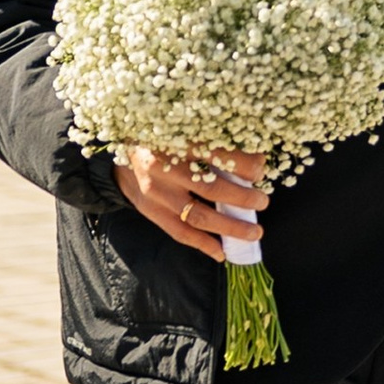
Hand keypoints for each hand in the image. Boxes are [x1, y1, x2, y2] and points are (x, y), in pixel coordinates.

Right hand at [115, 147, 269, 263]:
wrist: (120, 153)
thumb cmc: (162, 139)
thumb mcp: (183, 130)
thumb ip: (213, 142)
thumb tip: (255, 159)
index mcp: (177, 139)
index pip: (218, 154)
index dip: (244, 165)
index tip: (260, 169)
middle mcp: (164, 166)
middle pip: (211, 188)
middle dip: (242, 199)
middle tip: (263, 202)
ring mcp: (156, 192)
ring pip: (198, 215)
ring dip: (229, 227)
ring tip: (254, 232)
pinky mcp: (149, 210)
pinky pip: (179, 232)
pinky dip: (202, 244)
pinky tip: (221, 252)